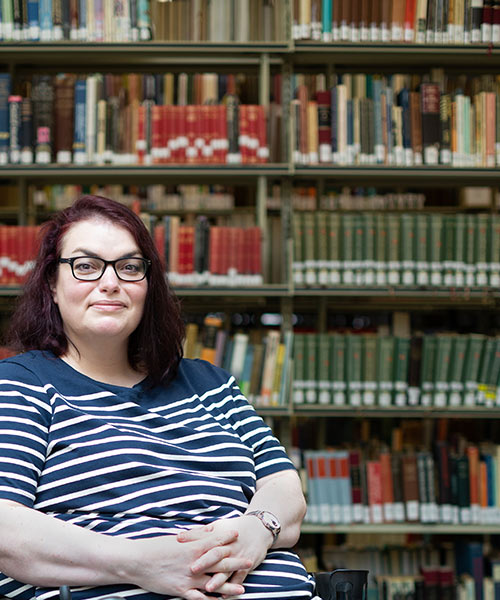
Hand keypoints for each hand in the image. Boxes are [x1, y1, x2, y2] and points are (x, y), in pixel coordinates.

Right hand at [126, 528, 248, 599]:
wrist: (138, 562)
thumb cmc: (156, 547)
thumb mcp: (178, 538)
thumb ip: (196, 534)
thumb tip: (210, 529)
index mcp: (193, 547)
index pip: (215, 541)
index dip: (228, 539)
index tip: (239, 536)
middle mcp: (194, 562)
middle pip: (219, 562)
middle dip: (235, 562)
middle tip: (249, 561)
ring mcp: (188, 578)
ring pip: (213, 583)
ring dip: (229, 586)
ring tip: (243, 588)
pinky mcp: (181, 591)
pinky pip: (199, 598)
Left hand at [177, 516, 272, 594]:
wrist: (260, 529)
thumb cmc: (234, 528)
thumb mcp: (218, 526)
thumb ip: (200, 533)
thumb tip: (179, 536)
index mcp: (220, 535)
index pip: (204, 537)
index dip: (192, 539)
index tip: (178, 540)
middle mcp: (228, 547)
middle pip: (215, 554)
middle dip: (204, 562)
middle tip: (192, 569)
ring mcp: (237, 557)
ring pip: (227, 569)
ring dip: (218, 579)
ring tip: (209, 588)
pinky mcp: (246, 566)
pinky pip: (239, 578)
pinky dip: (233, 586)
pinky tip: (225, 596)